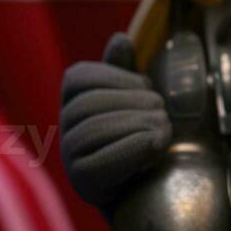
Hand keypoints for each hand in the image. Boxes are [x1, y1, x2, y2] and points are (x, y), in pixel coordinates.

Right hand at [59, 32, 171, 206]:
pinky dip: (132, 149)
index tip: (146, 86)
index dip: (116, 76)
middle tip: (162, 112)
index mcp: (75, 104)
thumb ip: (126, 72)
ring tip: (165, 129)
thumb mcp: (140, 100)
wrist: (160, 191)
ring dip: (138, 124)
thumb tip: (120, 39)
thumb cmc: (151, 139)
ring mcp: (71, 160)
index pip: (77, 77)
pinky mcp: (84, 184)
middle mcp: (66, 132)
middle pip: (88, 104)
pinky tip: (155, 144)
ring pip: (94, 129)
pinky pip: (99, 163)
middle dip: (133, 102)